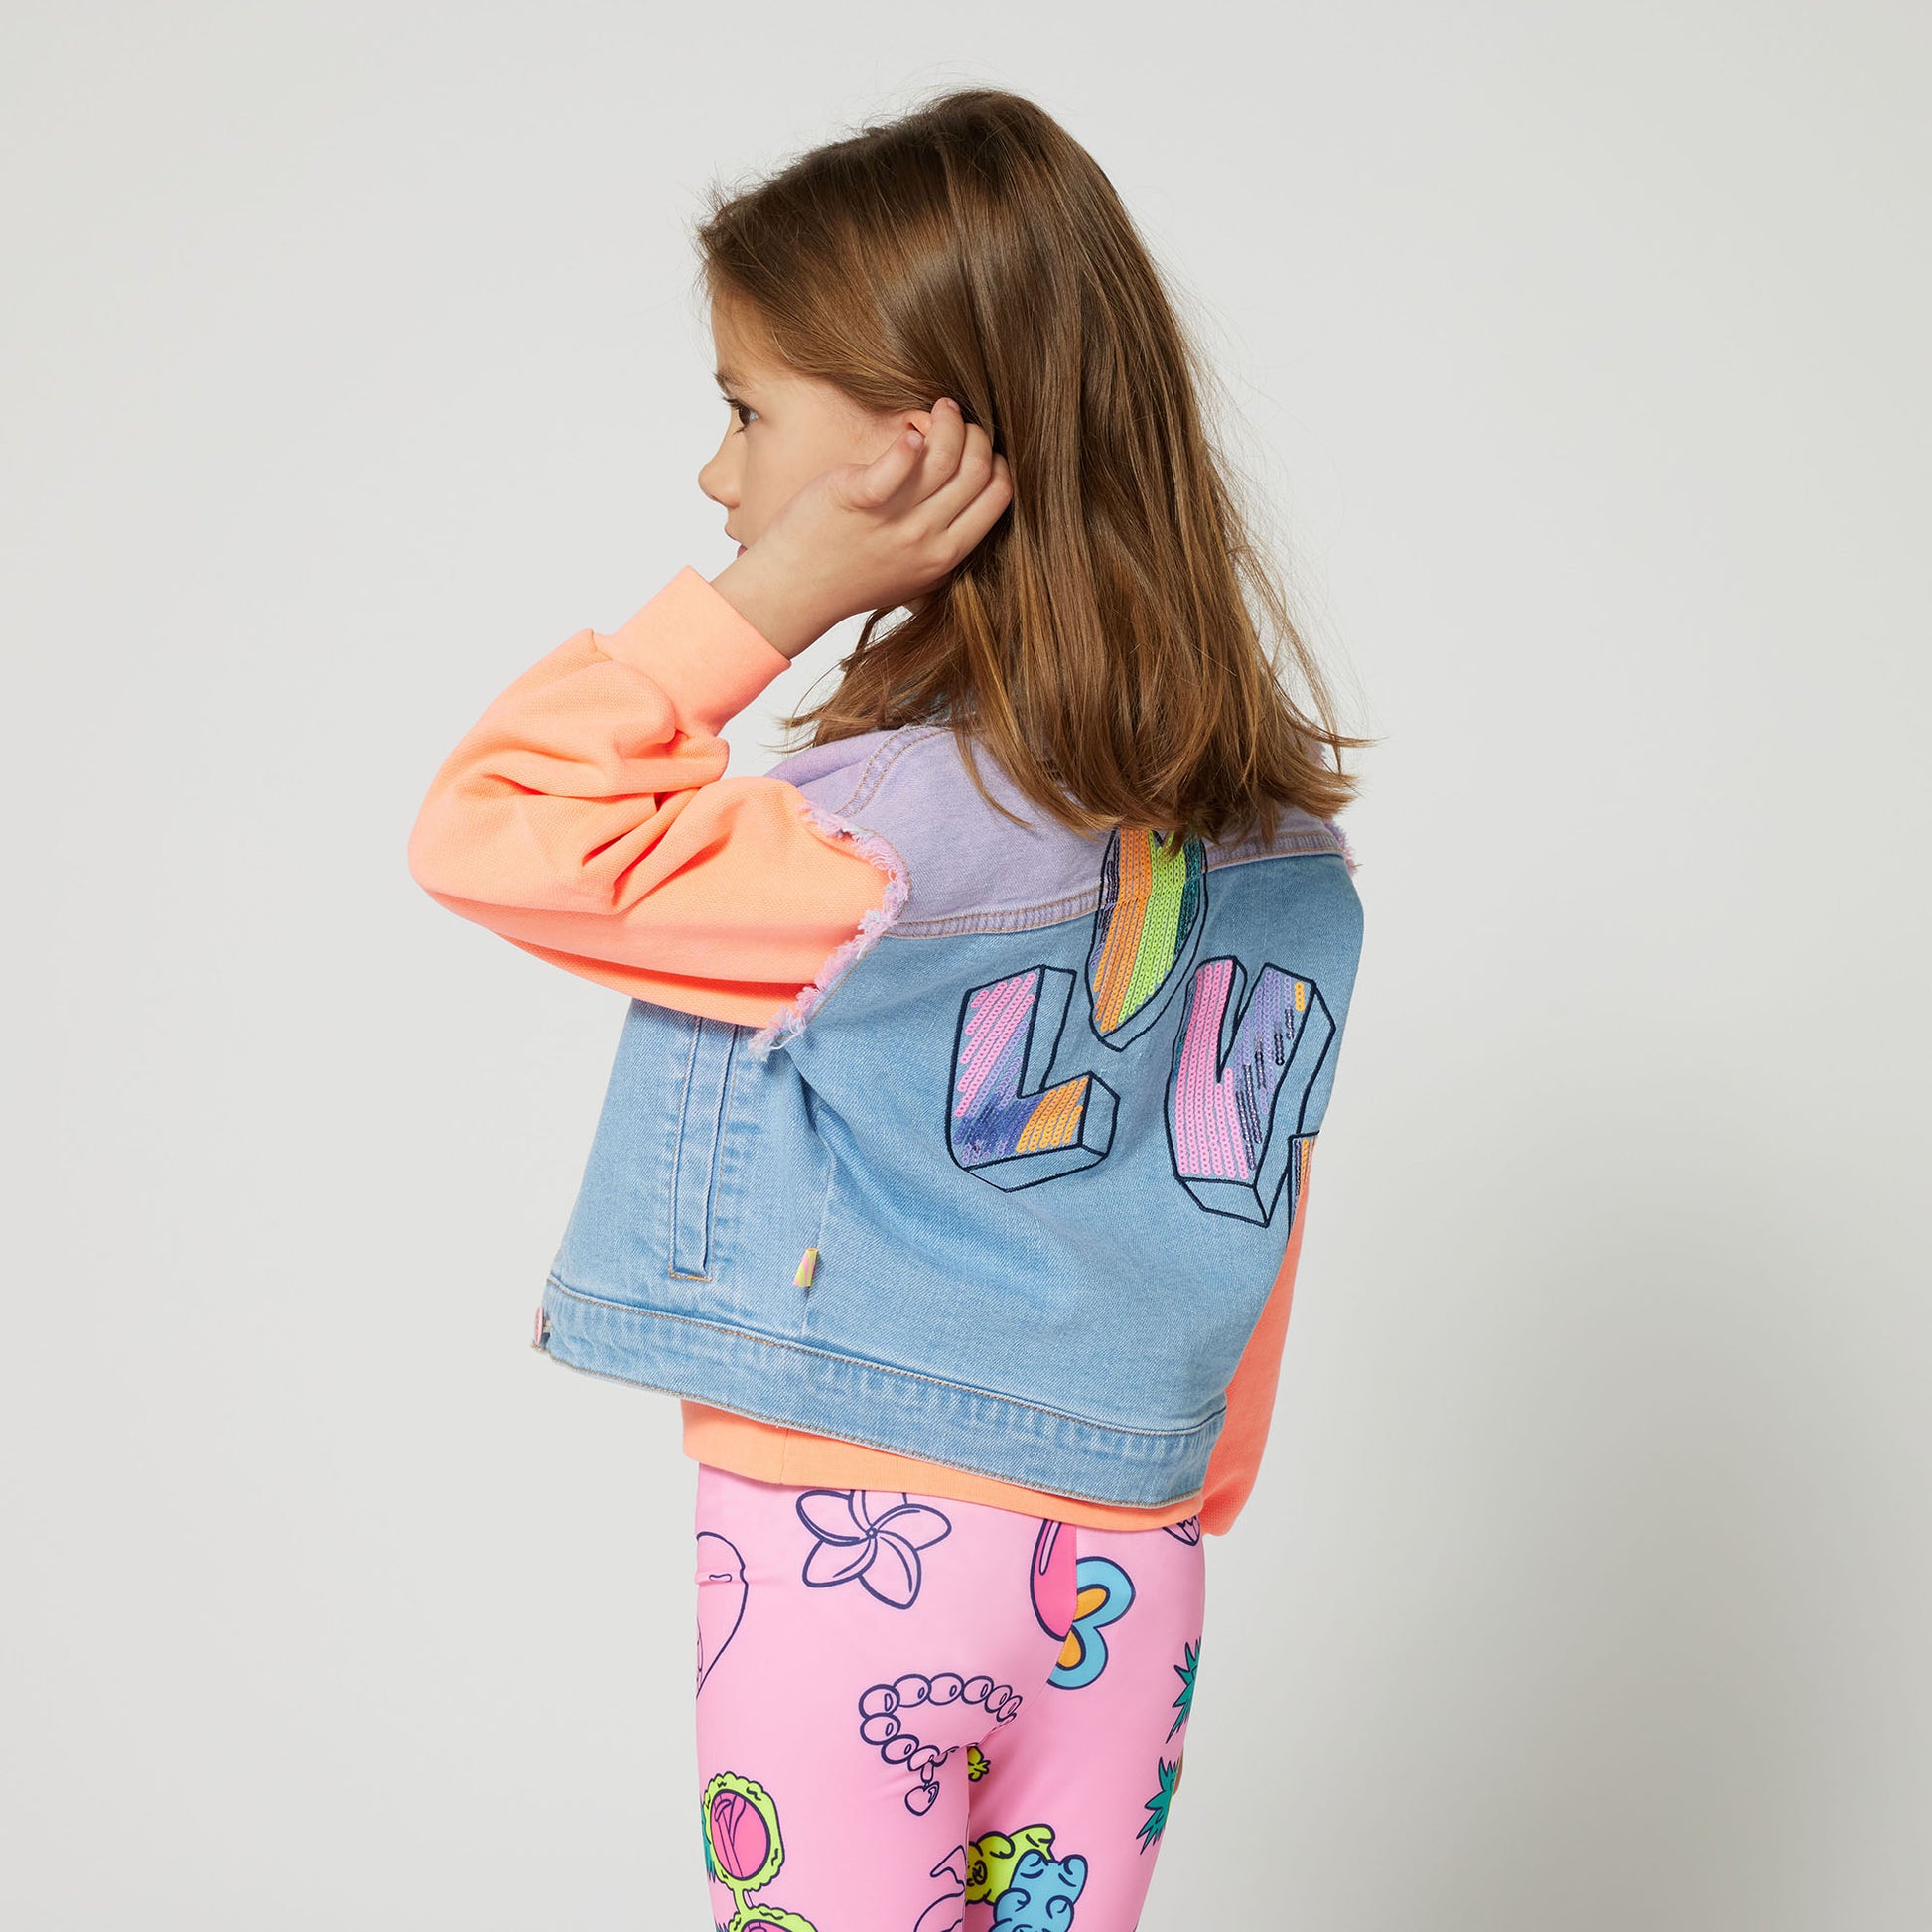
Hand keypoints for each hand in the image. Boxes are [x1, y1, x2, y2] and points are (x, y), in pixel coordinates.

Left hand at [712, 398, 1012, 659]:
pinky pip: (897, 462)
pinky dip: (909, 441)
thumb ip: (941, 543)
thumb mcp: (911, 573)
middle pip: (978, 471)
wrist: (796, 590)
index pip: (997, 495)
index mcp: (946, 555)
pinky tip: (910, 430)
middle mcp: (926, 539)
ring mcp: (894, 520)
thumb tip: (965, 503)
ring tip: (939, 408)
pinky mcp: (858, 497)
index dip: (996, 462)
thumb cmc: (851, 576)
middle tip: (958, 418)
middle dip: (978, 435)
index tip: (979, 448)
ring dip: (950, 422)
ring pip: (946, 456)